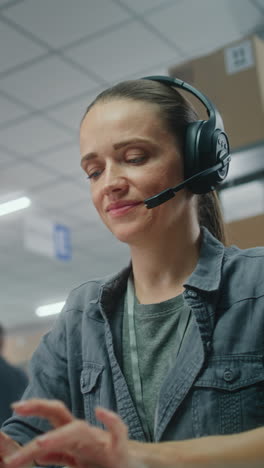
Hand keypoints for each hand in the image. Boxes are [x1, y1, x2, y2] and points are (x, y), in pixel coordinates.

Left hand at [3, 399, 139, 467]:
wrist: (135, 465)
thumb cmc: (105, 461)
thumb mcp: (78, 458)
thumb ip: (59, 455)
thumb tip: (38, 452)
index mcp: (74, 437)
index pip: (53, 416)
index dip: (36, 408)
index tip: (15, 406)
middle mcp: (85, 434)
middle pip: (61, 415)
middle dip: (40, 409)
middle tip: (18, 408)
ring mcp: (100, 442)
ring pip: (80, 431)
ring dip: (60, 435)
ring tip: (41, 443)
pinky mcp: (120, 452)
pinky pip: (118, 433)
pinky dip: (111, 421)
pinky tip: (102, 411)